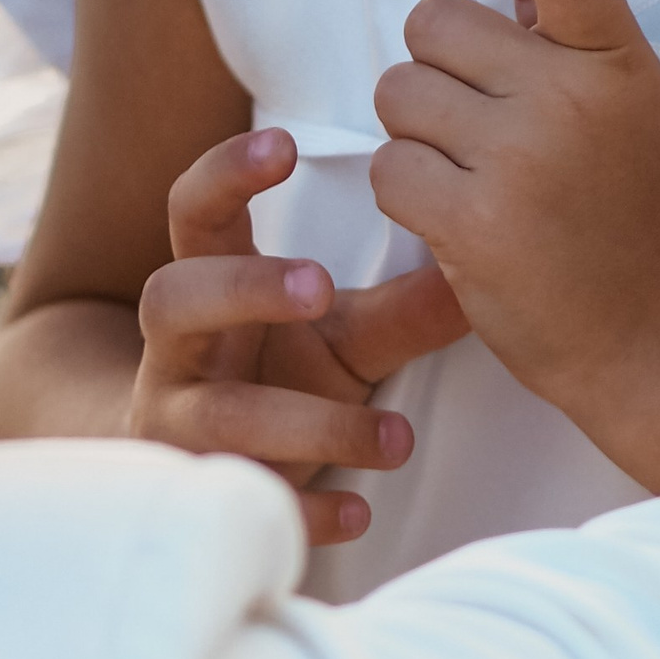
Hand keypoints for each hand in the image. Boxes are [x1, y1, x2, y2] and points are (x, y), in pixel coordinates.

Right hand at [126, 125, 468, 547]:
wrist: (211, 470)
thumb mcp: (343, 337)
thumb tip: (484, 268)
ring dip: (308, 422)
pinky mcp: (197, 495)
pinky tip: (360, 514)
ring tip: (395, 436)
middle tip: (320, 285)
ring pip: (219, 415)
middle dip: (245, 288)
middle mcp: (177, 349)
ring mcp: (176, 424)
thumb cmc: (283, 376)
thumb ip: (405, 307)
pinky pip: (242, 502)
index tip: (286, 144)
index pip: (195, 211)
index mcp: (207, 283)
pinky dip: (302, 511)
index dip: (227, 173)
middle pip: (175, 298)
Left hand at [372, 0, 659, 489]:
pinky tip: (451, 214)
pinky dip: (405, 188)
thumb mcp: (618, 97)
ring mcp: (521, 161)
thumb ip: (565, 9)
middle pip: (435, 22)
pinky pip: (389, 166)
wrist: (647, 334)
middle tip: (472, 114)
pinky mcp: (474, 224)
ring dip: (415, 129)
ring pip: (400, 93)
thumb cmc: (625, 205)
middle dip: (434, 63)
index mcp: (615, 60)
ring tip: (468, 169)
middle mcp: (571, 100)